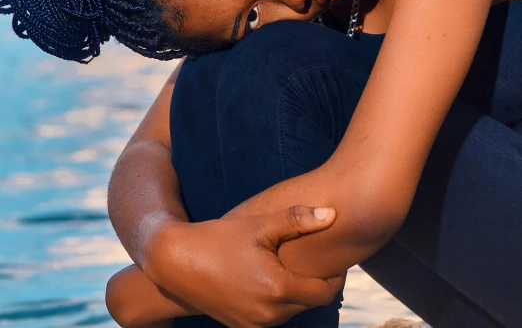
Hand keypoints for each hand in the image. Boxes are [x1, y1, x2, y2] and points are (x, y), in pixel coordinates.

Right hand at [145, 205, 345, 327]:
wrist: (176, 261)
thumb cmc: (219, 238)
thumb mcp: (259, 225)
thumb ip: (298, 219)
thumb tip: (333, 213)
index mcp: (278, 289)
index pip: (324, 292)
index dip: (335, 276)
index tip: (336, 258)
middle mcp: (268, 315)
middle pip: (308, 302)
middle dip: (315, 282)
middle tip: (318, 258)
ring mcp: (253, 325)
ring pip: (290, 311)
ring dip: (295, 292)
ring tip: (293, 265)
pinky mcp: (240, 327)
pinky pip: (270, 317)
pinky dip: (276, 300)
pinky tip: (270, 276)